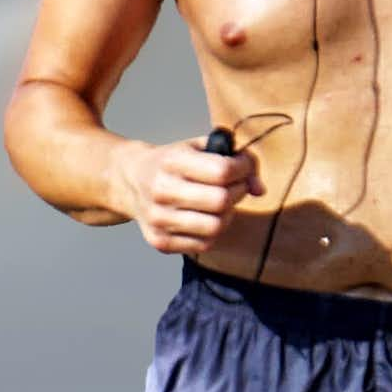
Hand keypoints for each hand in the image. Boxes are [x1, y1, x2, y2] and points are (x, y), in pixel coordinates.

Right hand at [114, 136, 264, 255]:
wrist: (131, 180)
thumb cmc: (173, 162)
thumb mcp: (199, 147)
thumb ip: (234, 159)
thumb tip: (260, 189)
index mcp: (171, 161)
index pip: (222, 171)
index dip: (244, 169)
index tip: (244, 167)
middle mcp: (161, 190)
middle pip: (221, 201)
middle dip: (238, 192)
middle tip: (236, 186)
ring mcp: (159, 219)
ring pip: (215, 226)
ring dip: (228, 214)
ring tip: (222, 204)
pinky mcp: (160, 241)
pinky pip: (204, 244)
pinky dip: (213, 232)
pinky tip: (207, 218)